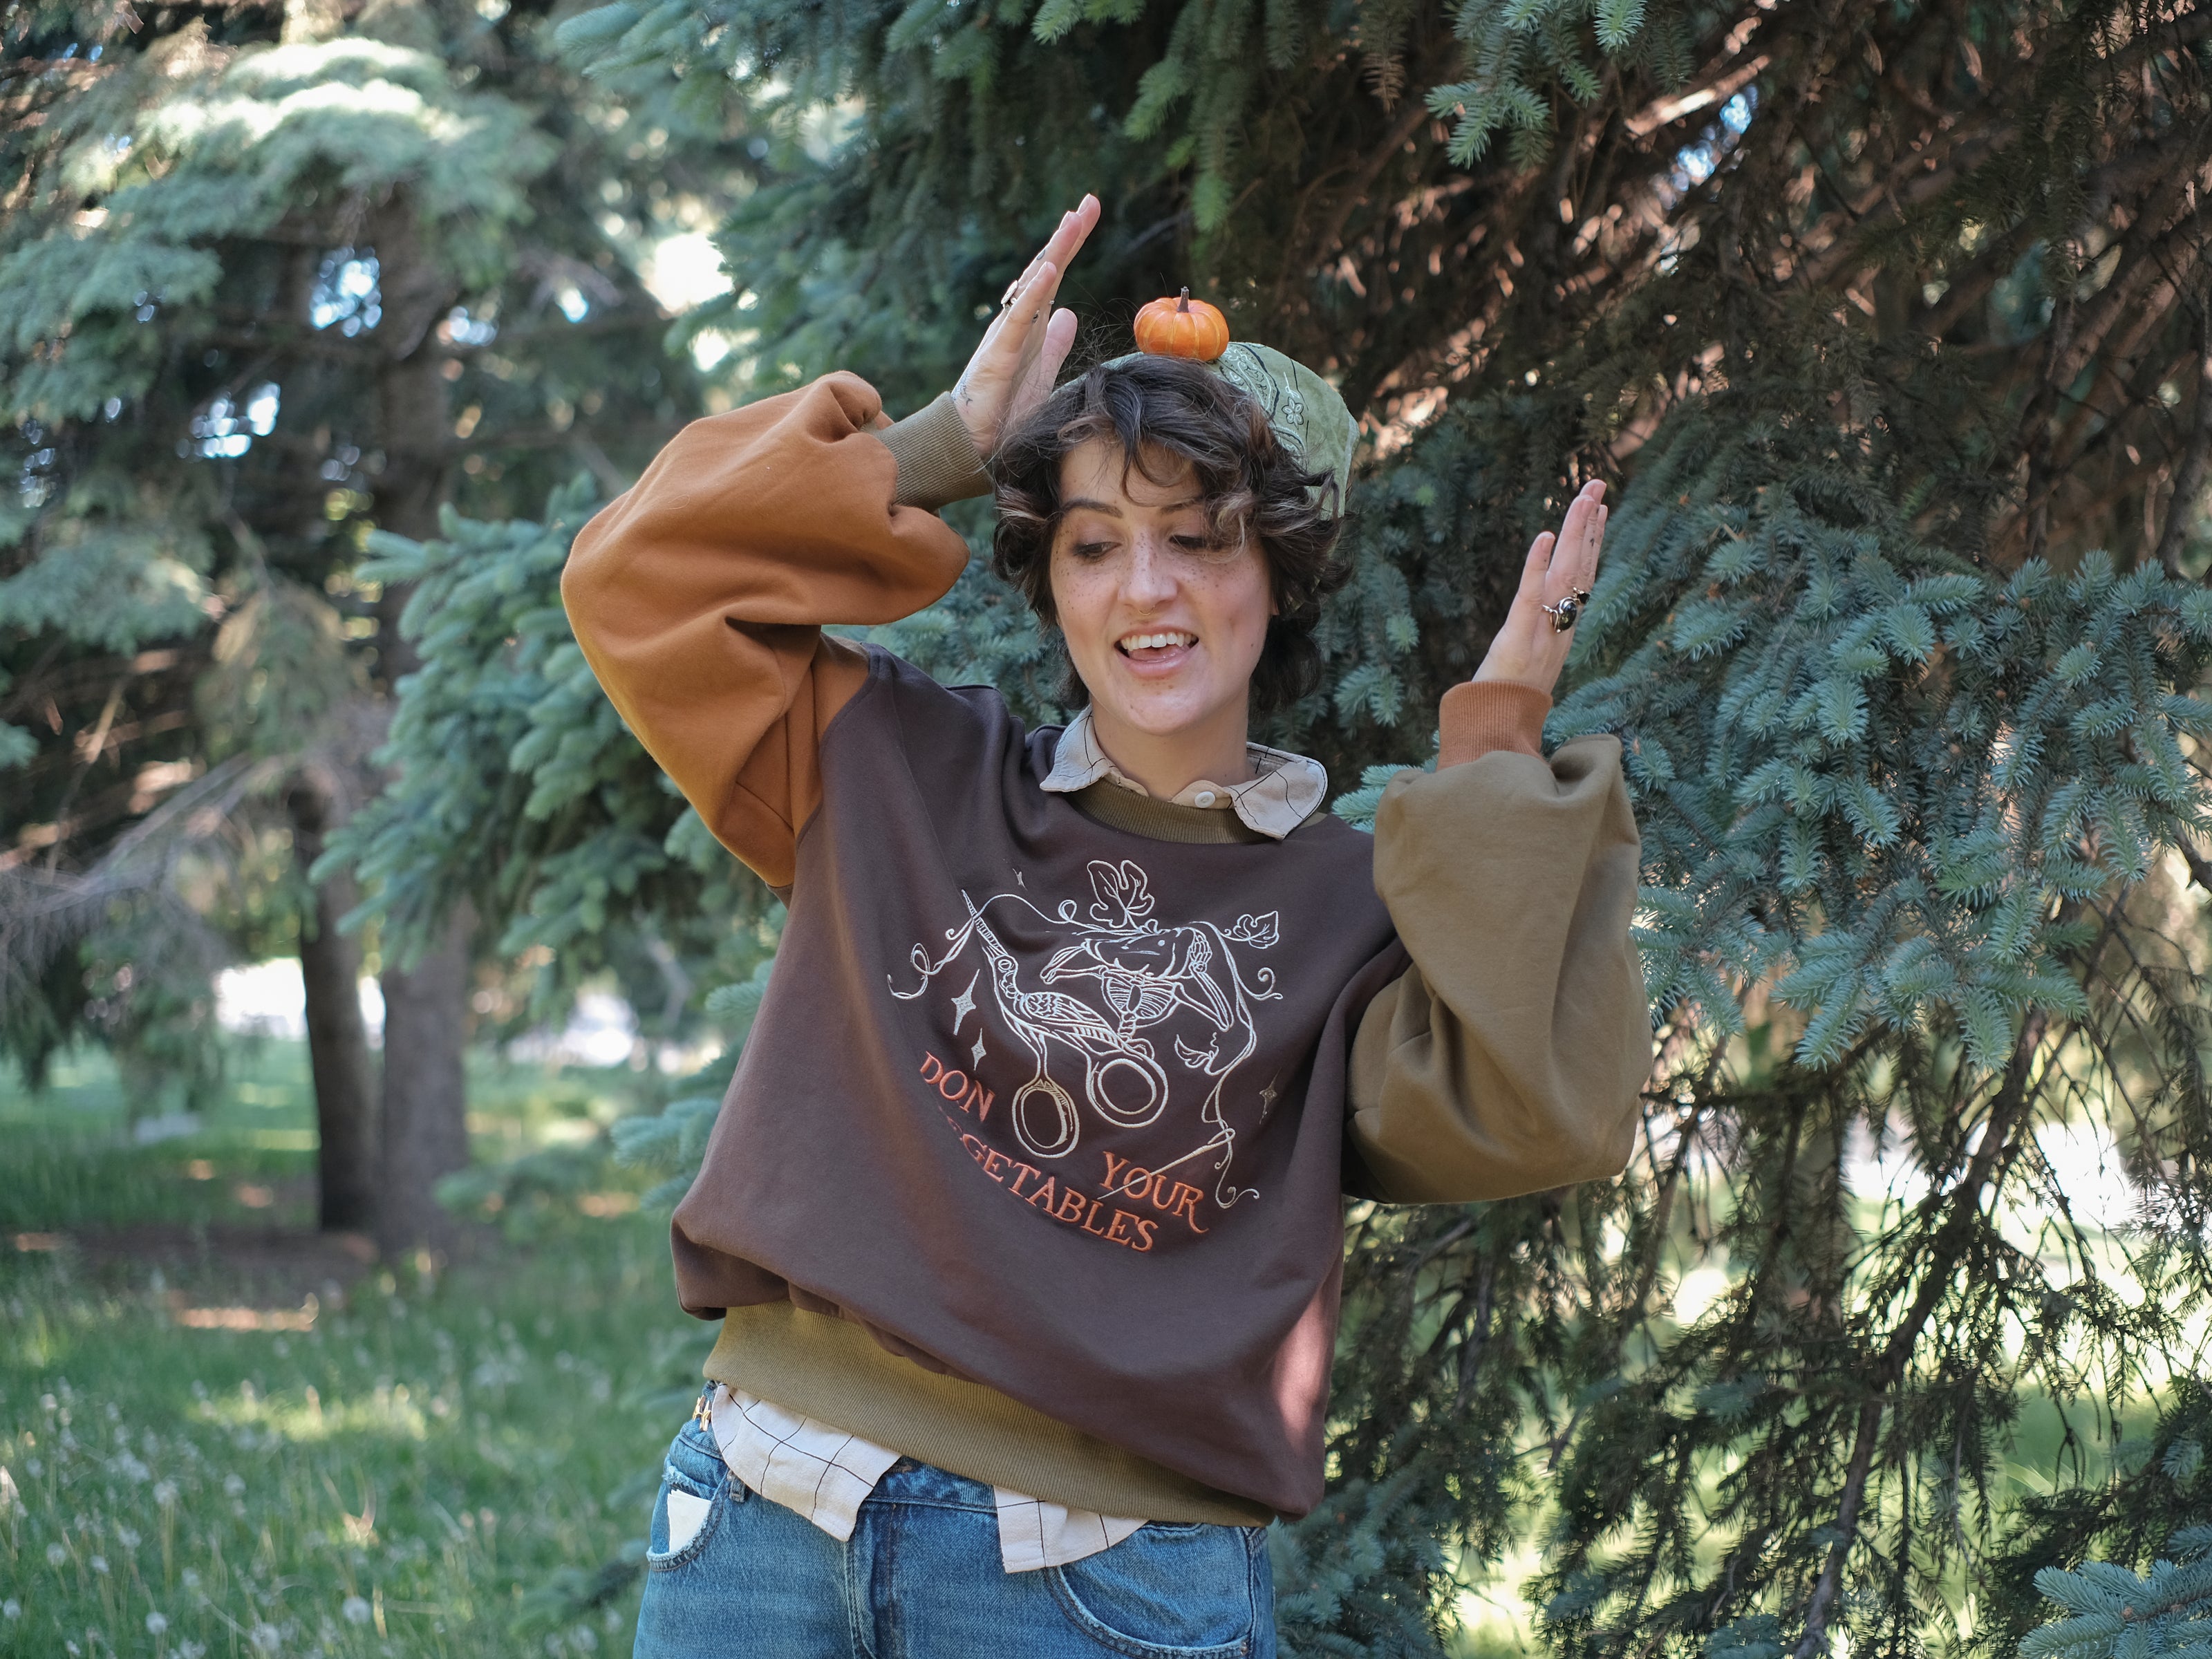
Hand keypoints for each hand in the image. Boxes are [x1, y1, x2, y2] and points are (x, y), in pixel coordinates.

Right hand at [951, 195, 1099, 456]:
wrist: (973, 441)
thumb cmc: (1003, 409)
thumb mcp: (1042, 371)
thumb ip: (1055, 342)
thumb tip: (1070, 313)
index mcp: (1030, 323)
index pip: (1054, 276)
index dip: (1071, 245)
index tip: (1088, 213)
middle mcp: (1017, 320)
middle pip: (1046, 269)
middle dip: (1068, 236)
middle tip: (1090, 203)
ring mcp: (1007, 333)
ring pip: (1033, 285)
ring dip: (1055, 252)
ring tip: (1073, 221)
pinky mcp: (999, 353)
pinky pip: (1018, 318)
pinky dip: (1033, 292)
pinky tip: (1048, 270)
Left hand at [1472, 479, 1608, 694]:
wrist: (1499, 727)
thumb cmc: (1510, 697)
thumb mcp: (1533, 659)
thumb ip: (1541, 634)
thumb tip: (1543, 616)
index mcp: (1564, 627)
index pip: (1583, 575)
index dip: (1592, 540)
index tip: (1599, 507)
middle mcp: (1561, 625)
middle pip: (1580, 566)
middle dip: (1589, 523)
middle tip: (1597, 484)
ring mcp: (1543, 629)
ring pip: (1563, 574)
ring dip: (1574, 534)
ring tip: (1583, 498)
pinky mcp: (1519, 636)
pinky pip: (1530, 595)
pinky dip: (1537, 565)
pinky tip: (1544, 536)